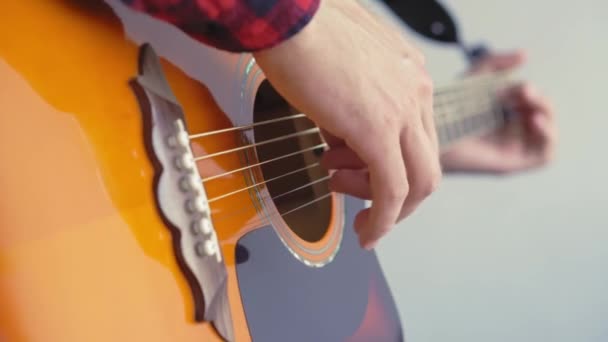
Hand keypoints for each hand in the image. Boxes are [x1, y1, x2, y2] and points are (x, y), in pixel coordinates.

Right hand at [253, 0, 440, 248]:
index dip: (389, 163)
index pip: (417, 137)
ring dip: (383, 205)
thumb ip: (351, 106)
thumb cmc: (301, 31)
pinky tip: (367, 233)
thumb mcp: (340, 70)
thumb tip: (340, 141)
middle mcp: (417, 91)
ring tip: (341, 192)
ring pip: (419, 182)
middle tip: (362, 200)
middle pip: (428, 163)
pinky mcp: (379, 131)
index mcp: (409, 74)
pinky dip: (384, 220)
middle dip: (396, 193)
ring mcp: (403, 110)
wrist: (285, 16)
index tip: (358, 172)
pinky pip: (392, 190)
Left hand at [440, 51, 556, 173]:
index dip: (526, 90)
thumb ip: (496, 62)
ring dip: (545, 112)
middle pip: (542, 113)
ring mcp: (512, 147)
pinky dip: (549, 136)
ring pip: (547, 130)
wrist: (433, 134)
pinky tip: (536, 120)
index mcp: (501, 112)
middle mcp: (509, 131)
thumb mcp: (473, 78)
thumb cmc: (448, 108)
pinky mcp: (512, 163)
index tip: (506, 87)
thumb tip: (525, 55)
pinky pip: (545, 154)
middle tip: (522, 91)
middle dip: (537, 98)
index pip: (530, 100)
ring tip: (527, 102)